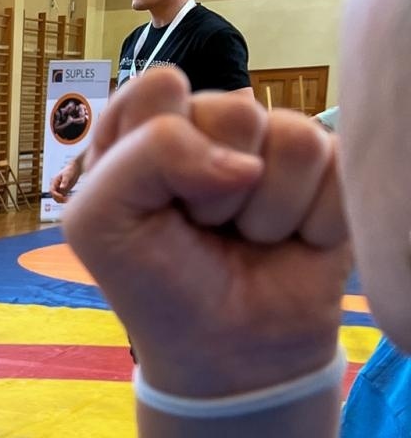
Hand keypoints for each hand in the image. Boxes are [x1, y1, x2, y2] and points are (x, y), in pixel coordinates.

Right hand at [50, 157, 79, 199]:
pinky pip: (62, 198)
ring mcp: (59, 189)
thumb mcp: (67, 175)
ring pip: (57, 198)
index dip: (55, 195)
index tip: (62, 196)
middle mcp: (55, 186)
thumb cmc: (70, 170)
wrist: (75, 169)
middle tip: (66, 200)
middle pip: (53, 196)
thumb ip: (64, 181)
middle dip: (58, 199)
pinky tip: (70, 199)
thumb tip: (61, 188)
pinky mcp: (64, 191)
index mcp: (54, 182)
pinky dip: (65, 200)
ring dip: (62, 201)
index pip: (52, 190)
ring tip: (68, 201)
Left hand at [63, 67, 348, 399]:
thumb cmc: (154, 285)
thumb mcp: (99, 222)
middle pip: (234, 108)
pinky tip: (291, 244)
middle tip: (204, 229)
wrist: (226, 351)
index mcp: (147, 130)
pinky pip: (339, 170)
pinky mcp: (331, 175)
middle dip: (216, 188)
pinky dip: (313, 222)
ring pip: (294, 138)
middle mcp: (212, 130)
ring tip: (247, 239)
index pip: (162, 86)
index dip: (161, 143)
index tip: (153, 200)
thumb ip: (143, 157)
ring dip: (267, 210)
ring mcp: (274, 150)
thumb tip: (244, 161)